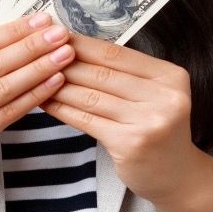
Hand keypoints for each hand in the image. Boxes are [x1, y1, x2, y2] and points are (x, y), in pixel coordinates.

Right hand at [0, 12, 76, 201]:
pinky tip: (52, 84)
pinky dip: (32, 97)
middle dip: (30, 46)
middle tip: (59, 32)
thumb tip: (7, 39)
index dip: (10, 31)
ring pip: (2, 89)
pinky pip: (7, 114)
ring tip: (63, 55)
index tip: (38, 20)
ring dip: (37, 69)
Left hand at [41, 31, 205, 206]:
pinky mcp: (131, 144)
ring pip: (91, 96)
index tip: (55, 35)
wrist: (177, 176)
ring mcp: (150, 121)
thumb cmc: (157, 130)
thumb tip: (74, 48)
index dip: (83, 44)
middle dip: (65, 63)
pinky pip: (87, 120)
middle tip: (37, 54)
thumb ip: (124, 74)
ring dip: (59, 86)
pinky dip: (62, 109)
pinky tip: (45, 103)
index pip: (116, 53)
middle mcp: (165, 96)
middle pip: (102, 73)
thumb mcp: (153, 95)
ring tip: (35, 77)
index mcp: (170, 75)